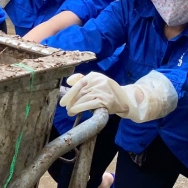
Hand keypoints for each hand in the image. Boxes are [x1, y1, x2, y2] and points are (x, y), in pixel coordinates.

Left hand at [61, 71, 180, 122]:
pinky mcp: (106, 100)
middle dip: (72, 101)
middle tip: (66, 108)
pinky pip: (90, 104)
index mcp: (95, 75)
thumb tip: (68, 81)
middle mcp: (99, 81)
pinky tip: (76, 111)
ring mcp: (103, 90)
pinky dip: (81, 108)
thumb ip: (82, 80)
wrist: (125, 99)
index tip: (62, 102)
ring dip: (75, 106)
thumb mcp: (95, 83)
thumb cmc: (106, 92)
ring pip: (84, 98)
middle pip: (81, 92)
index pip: (79, 83)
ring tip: (70, 111)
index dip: (69, 93)